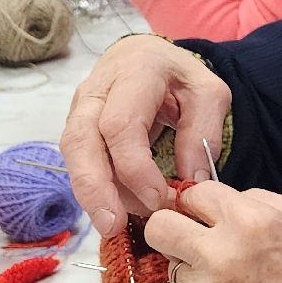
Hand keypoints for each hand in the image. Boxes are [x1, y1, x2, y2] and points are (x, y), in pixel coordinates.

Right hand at [60, 36, 229, 237]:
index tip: (158, 197)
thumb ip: (203, 132)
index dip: (134, 167)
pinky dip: (93, 188)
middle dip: (95, 187)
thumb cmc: (179, 77)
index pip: (120, 125)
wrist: (145, 56)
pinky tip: (112, 211)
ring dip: (90, 194)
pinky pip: (78, 161)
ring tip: (113, 225)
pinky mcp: (76, 126)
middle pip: (81, 140)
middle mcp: (97, 88)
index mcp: (135, 72)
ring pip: (73, 153)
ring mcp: (80, 107)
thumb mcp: (208, 93)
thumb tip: (191, 179)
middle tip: (113, 225)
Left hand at [143, 183, 281, 282]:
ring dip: (198, 273)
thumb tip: (215, 200)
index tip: (206, 215)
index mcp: (249, 221)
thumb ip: (258, 200)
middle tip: (194, 241)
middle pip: (159, 228)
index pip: (191, 194)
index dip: (201, 204)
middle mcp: (220, 257)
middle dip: (174, 229)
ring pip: (174, 269)